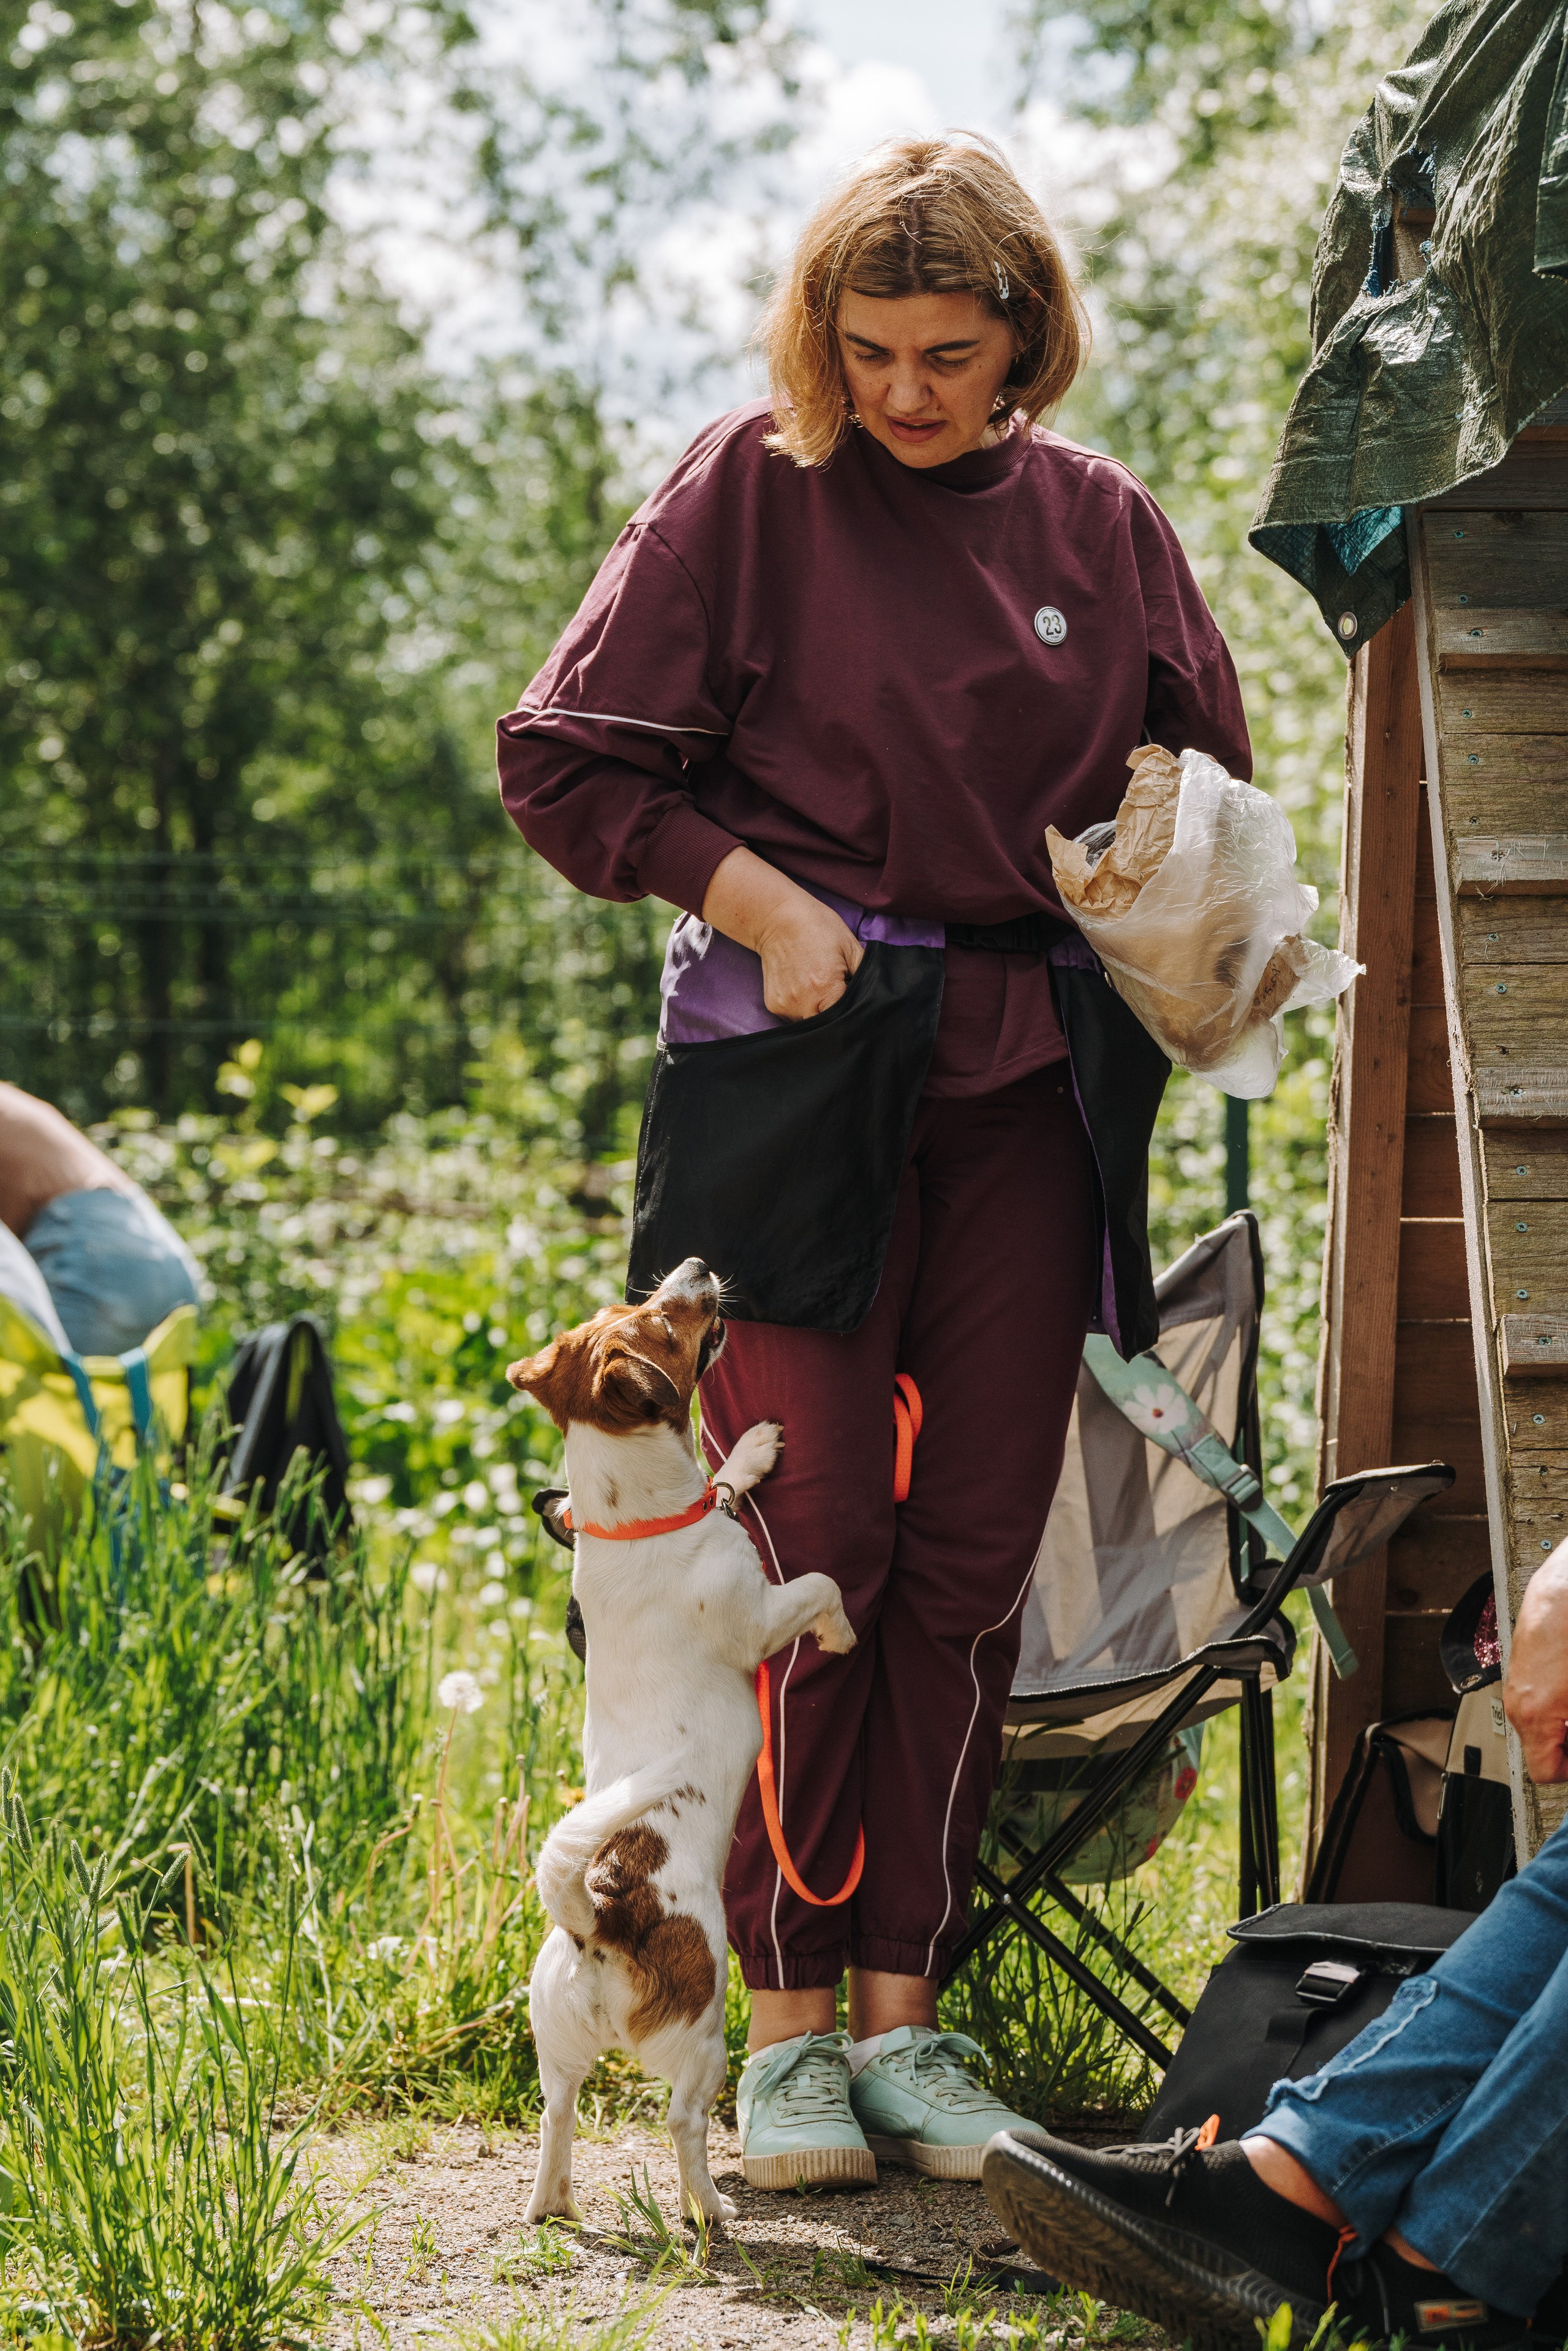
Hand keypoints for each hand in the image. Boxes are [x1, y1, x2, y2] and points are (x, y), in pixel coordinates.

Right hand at [701, 846, 862, 1020]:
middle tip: (838, 993)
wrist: (777, 919)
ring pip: (811, 1024)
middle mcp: (803, 1002)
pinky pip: (795, 1017)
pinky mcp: (774, 1005)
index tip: (855, 1002)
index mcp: (825, 988)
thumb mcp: (850, 946)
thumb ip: (865, 974)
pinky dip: (804, 1008)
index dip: (854, 1012)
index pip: (846, 1019)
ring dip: (820, 1013)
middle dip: (837, 1015)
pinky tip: (805, 988)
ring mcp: (786, 1005)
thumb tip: (877, 996)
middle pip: (828, 1026)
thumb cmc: (817, 927)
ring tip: (820, 989)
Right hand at [1504, 1540, 1567, 1781]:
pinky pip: (1538, 1704)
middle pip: (1541, 1751)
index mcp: (1533, 1716)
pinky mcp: (1521, 1672)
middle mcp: (1518, 1704)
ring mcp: (1516, 1687)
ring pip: (1541, 1726)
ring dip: (1564, 1724)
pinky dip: (1558, 1705)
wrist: (1565, 1591)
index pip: (1546, 1772)